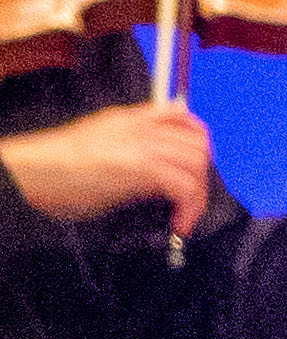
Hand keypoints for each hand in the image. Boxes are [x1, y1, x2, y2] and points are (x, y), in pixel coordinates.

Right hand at [2, 100, 215, 233]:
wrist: (32, 170)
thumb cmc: (59, 168)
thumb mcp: (102, 149)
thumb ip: (134, 154)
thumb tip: (162, 177)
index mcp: (127, 119)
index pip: (179, 115)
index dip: (198, 141)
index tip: (198, 167)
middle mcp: (137, 127)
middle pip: (196, 143)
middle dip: (202, 176)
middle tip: (190, 200)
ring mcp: (139, 144)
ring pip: (196, 164)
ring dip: (198, 196)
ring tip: (183, 214)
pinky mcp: (138, 166)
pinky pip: (185, 187)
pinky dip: (190, 210)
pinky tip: (178, 223)